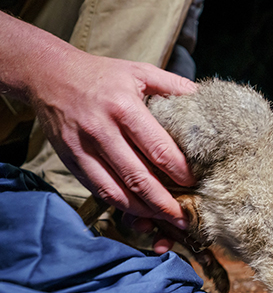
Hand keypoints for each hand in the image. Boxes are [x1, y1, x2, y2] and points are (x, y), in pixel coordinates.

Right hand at [0, 13, 195, 227]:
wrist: (49, 74)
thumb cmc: (103, 75)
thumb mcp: (140, 72)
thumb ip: (174, 85)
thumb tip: (204, 98)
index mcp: (124, 107)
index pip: (157, 148)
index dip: (178, 171)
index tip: (195, 183)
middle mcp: (102, 130)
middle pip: (137, 177)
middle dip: (163, 202)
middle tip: (185, 218)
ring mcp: (83, 148)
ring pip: (115, 190)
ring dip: (142, 211)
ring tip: (165, 220)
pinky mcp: (70, 160)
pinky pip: (97, 190)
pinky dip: (119, 205)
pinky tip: (138, 212)